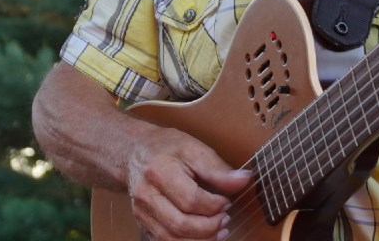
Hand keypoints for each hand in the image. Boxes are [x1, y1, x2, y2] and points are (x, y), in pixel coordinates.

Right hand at [125, 125, 251, 239]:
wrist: (134, 152)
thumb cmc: (165, 148)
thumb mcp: (193, 148)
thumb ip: (217, 168)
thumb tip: (244, 179)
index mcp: (159, 171)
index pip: (191, 200)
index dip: (214, 205)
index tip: (226, 202)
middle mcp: (146, 195)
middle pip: (181, 224)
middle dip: (210, 227)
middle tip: (225, 219)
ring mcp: (141, 212)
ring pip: (172, 239)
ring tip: (219, 231)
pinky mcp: (142, 222)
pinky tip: (202, 237)